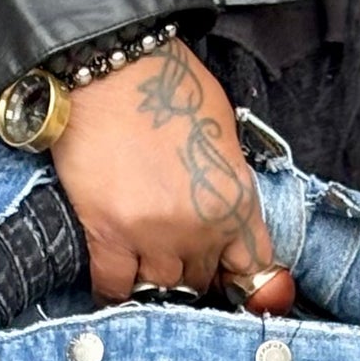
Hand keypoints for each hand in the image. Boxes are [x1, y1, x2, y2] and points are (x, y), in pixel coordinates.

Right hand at [49, 40, 280, 303]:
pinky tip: (113, 285)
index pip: (251, 268)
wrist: (112, 68)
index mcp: (237, 201)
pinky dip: (113, 291)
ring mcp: (154, 235)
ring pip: (160, 288)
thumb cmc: (169, 89)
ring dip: (152, 280)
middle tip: (173, 258)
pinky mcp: (109, 236)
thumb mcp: (224, 136)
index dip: (236, 278)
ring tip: (142, 264)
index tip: (222, 278)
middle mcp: (201, 227)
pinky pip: (114, 287)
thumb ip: (228, 186)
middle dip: (191, 271)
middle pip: (202, 279)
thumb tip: (224, 224)